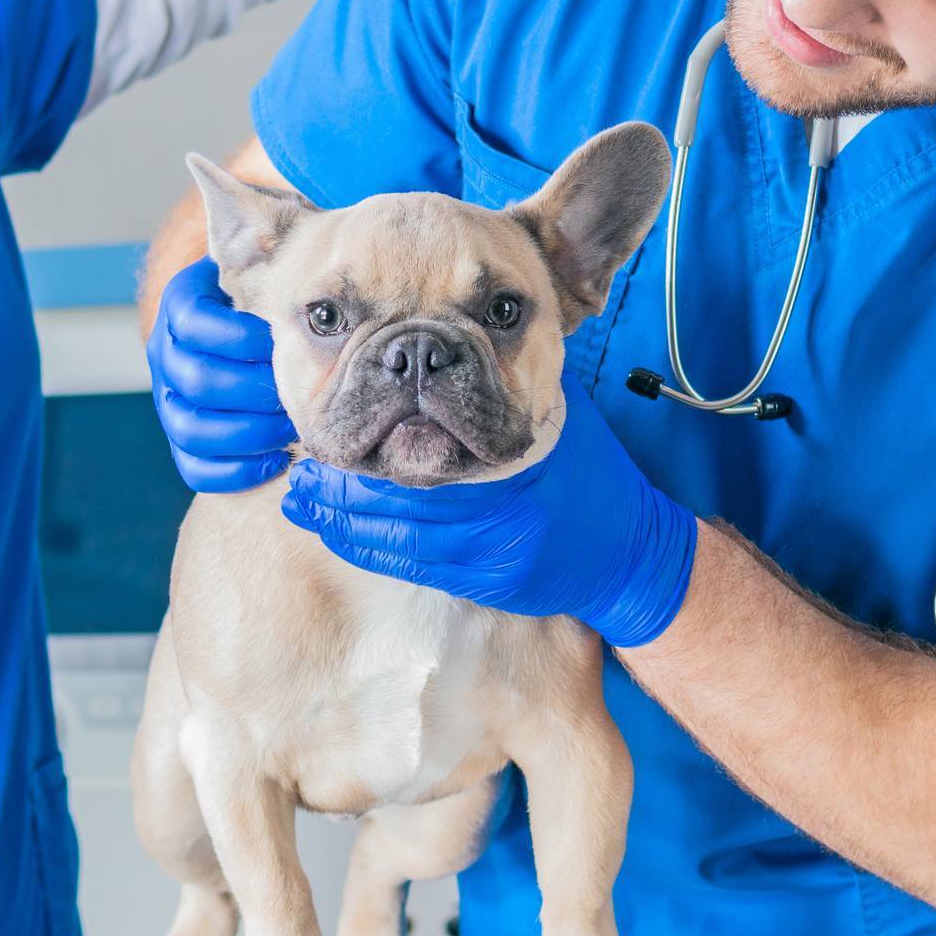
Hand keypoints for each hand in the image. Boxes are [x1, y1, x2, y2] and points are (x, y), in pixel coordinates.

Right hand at [147, 257, 297, 492]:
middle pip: (195, 378)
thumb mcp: (270, 256)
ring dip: (246, 432)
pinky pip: (193, 465)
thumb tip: (251, 193)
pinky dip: (234, 470)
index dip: (238, 336)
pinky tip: (276, 461)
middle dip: (252, 390)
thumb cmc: (274, 291)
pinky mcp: (182, 439)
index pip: (194, 322)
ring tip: (290, 431)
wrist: (254, 331)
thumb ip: (271, 235)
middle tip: (296, 394)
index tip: (279, 339)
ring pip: (191, 426)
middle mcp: (167, 352)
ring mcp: (170, 399)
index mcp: (180, 305)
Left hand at [278, 380, 697, 646]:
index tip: (338, 425)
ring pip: (402, 533)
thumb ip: (498, 387)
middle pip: (407, 491)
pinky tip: (337, 532)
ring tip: (304, 499)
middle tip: (301, 471)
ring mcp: (498, 546)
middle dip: (347, 483)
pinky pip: (416, 565)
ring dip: (346, 516)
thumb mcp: (554, 413)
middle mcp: (507, 499)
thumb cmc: (589, 473)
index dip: (380, 436)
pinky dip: (371, 547)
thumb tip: (437, 355)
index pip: (436, 438)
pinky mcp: (490, 580)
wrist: (633, 550)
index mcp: (520, 444)